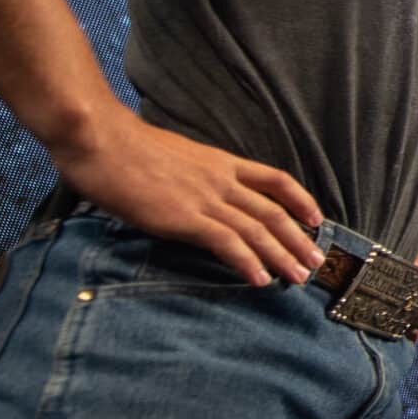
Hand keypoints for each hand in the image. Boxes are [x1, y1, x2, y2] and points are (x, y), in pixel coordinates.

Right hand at [49, 104, 322, 284]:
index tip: (316, 219)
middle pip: (273, 212)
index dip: (300, 200)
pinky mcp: (184, 217)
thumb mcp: (173, 156)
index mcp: (219, 162)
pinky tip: (260, 279)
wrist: (100, 139)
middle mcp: (220, 180)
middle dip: (299, 240)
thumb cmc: (124, 148)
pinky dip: (247, 263)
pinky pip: (227, 242)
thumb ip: (194, 174)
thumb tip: (196, 191)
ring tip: (299, 278)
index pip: (274, 180)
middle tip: (317, 262)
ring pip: (257, 230)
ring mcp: (205, 198)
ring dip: (282, 256)